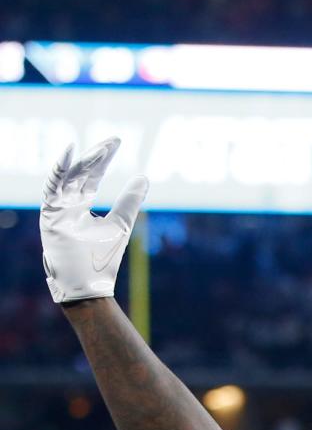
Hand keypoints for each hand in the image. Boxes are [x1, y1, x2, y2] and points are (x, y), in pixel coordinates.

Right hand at [40, 138, 148, 303]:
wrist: (89, 287)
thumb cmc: (102, 260)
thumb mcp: (121, 224)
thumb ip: (129, 201)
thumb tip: (144, 176)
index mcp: (79, 205)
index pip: (91, 175)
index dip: (103, 158)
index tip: (117, 141)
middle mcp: (66, 204)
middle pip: (79, 173)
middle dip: (96, 157)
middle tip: (113, 142)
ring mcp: (56, 209)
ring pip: (67, 178)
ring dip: (83, 162)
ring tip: (100, 150)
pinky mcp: (49, 216)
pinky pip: (51, 187)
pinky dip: (59, 170)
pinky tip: (69, 153)